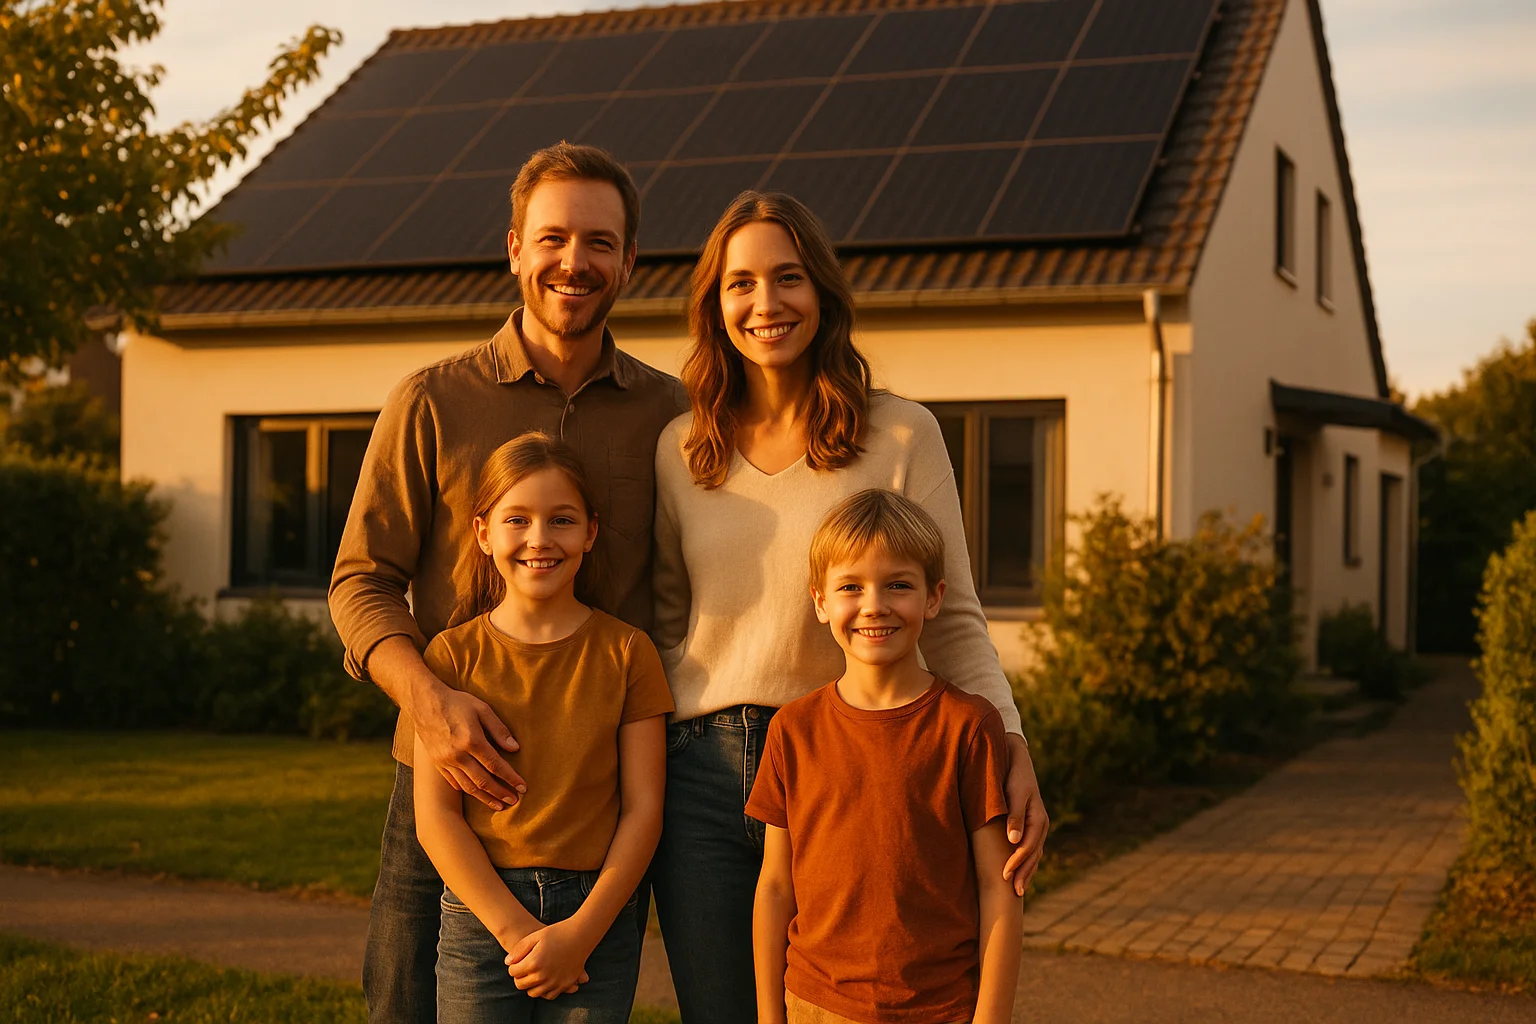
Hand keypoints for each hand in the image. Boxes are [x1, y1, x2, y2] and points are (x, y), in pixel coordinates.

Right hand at [419, 684, 524, 810]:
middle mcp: (458, 755)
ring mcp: (445, 761)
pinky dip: (467, 790)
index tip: (523, 787)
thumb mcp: (482, 709)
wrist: (423, 702)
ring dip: (485, 798)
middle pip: (483, 781)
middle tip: (515, 801)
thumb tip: (515, 748)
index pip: (496, 765)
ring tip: (499, 805)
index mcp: (472, 741)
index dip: (511, 778)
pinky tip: (476, 793)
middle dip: (501, 793)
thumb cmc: (456, 702)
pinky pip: (454, 782)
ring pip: (468, 786)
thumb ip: (499, 729)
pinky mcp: (437, 763)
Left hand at [505, 920, 594, 998]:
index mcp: (534, 962)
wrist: (581, 935)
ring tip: (534, 974)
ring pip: (533, 993)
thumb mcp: (535, 936)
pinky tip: (545, 980)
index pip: (513, 972)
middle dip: (520, 976)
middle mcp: (543, 975)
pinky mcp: (565, 985)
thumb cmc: (557, 932)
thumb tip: (508, 963)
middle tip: (525, 968)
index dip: (513, 966)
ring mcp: (555, 982)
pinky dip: (544, 991)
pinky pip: (549, 995)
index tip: (519, 961)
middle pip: (521, 985)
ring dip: (531, 985)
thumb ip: (519, 950)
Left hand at [1001, 734, 1048, 895]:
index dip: (1016, 862)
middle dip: (1024, 874)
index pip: (1028, 847)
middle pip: (1034, 855)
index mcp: (1039, 819)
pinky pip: (1030, 849)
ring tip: (1017, 890)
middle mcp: (1041, 825)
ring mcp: (1037, 826)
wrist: (1017, 760)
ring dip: (1026, 872)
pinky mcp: (1030, 825)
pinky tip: (1019, 872)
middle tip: (1013, 893)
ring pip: (1034, 855)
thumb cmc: (1014, 776)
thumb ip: (1014, 816)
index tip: (1004, 875)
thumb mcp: (1014, 793)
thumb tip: (1013, 841)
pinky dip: (1026, 862)